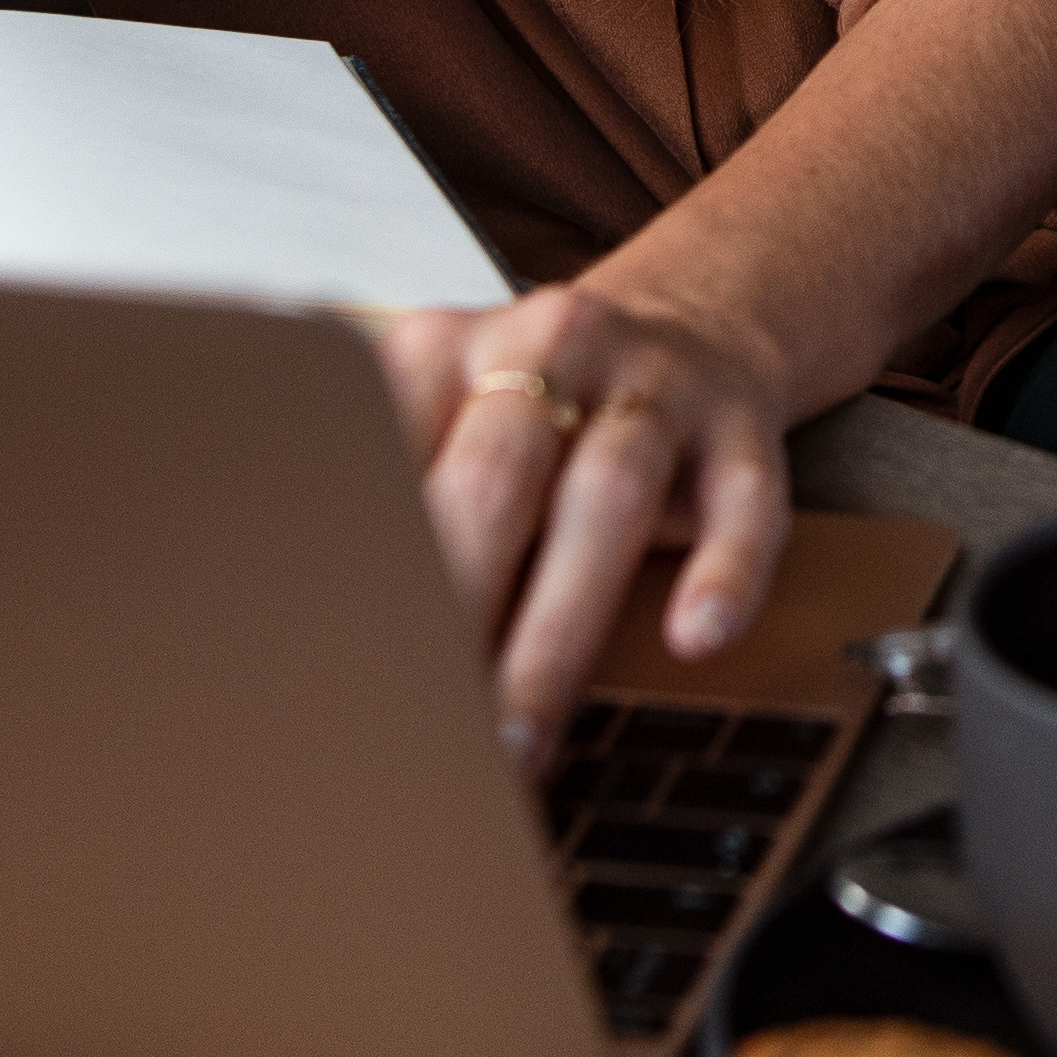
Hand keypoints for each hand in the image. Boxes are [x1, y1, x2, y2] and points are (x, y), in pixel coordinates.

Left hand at [379, 266, 810, 752]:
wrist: (696, 317)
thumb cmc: (541, 412)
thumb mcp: (451, 420)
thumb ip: (394, 505)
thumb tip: (313, 659)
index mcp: (445, 349)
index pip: (386, 454)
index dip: (361, 570)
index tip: (332, 675)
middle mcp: (548, 347)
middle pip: (494, 477)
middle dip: (454, 609)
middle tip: (420, 734)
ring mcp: (654, 381)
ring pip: (609, 491)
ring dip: (559, 627)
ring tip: (522, 738)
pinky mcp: (743, 423)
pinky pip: (742, 497)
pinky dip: (722, 569)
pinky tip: (694, 639)